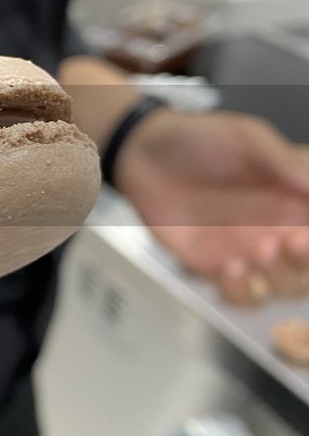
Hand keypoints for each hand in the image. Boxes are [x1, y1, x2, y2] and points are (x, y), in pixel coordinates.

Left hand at [114, 108, 308, 302]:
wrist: (143, 156)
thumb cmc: (199, 139)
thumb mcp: (248, 139)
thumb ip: (287, 162)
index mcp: (295, 196)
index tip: (306, 231)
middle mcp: (280, 227)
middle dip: (306, 261)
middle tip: (292, 241)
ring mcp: (250, 251)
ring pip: (285, 287)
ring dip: (278, 278)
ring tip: (256, 251)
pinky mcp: (217, 267)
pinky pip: (242, 296)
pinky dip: (241, 291)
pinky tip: (228, 267)